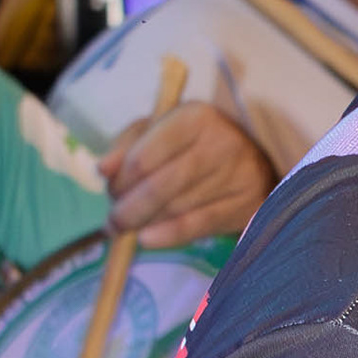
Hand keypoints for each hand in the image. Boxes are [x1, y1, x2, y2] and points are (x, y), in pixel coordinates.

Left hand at [101, 102, 273, 244]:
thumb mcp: (159, 130)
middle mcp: (221, 144)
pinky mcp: (246, 206)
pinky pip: (198, 226)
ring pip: (177, 209)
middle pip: (161, 186)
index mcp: (195, 117)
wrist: (253, 160)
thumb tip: (104, 170)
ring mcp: (238, 177)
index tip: (110, 192)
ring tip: (127, 229)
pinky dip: (168, 236)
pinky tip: (147, 239)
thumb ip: (127, 147)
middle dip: (129, 209)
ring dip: (145, 223)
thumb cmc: (195, 142)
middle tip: (113, 224)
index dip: (122, 180)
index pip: (146, 156)